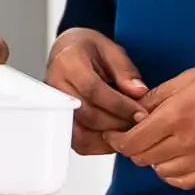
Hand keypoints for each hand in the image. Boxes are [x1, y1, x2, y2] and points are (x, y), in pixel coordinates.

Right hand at [46, 28, 148, 154]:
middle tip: (138, 123)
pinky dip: (98, 144)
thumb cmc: (88, 50)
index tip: (140, 112)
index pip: (93, 89)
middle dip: (117, 122)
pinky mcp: (60, 122)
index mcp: (69, 62)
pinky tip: (114, 135)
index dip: (119, 105)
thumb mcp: (111, 49)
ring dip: (108, 138)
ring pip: (80, 134)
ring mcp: (55, 107)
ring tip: (127, 131)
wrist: (68, 52)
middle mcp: (56, 86)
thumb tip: (139, 92)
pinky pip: (77, 142)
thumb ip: (125, 70)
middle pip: (87, 114)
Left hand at [106, 53, 194, 188]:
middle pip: (143, 158)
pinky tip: (177, 157)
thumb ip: (158, 97)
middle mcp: (188, 141)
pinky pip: (184, 181)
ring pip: (161, 172)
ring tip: (161, 142)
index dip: (119, 138)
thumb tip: (135, 113)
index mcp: (177, 115)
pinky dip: (173, 173)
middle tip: (138, 133)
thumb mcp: (189, 77)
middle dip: (135, 147)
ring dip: (154, 159)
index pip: (133, 141)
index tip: (116, 132)